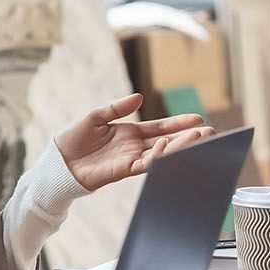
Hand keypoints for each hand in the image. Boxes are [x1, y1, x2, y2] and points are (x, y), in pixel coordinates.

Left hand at [55, 94, 212, 190]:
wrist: (57, 162)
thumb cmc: (73, 139)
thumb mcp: (96, 116)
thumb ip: (117, 108)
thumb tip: (139, 97)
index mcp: (130, 133)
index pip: (161, 128)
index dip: (179, 124)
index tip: (198, 119)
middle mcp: (134, 147)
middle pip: (167, 141)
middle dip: (189, 137)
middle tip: (211, 132)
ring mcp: (130, 160)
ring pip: (162, 153)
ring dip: (181, 146)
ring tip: (200, 138)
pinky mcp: (122, 171)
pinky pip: (145, 164)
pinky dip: (157, 155)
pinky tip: (168, 145)